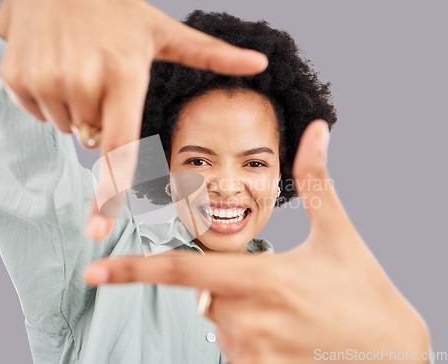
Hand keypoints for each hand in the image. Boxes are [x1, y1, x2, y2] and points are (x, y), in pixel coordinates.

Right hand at [0, 0, 267, 240]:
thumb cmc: (118, 10)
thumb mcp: (164, 31)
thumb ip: (213, 53)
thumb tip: (260, 63)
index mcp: (124, 75)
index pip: (119, 147)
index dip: (109, 192)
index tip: (97, 229)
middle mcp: (83, 80)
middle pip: (94, 139)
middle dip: (102, 119)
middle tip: (104, 76)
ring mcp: (45, 79)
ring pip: (68, 128)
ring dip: (76, 108)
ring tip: (81, 67)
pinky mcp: (17, 77)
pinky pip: (40, 113)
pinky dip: (49, 99)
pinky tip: (56, 64)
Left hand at [84, 120, 430, 363]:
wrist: (395, 354)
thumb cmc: (366, 293)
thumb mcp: (339, 234)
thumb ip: (317, 181)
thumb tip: (318, 131)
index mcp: (259, 278)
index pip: (179, 270)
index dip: (131, 269)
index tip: (93, 271)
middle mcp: (247, 320)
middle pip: (204, 297)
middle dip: (222, 286)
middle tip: (272, 287)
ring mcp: (253, 355)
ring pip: (220, 325)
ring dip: (240, 313)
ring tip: (289, 313)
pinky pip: (236, 353)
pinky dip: (250, 339)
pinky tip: (288, 335)